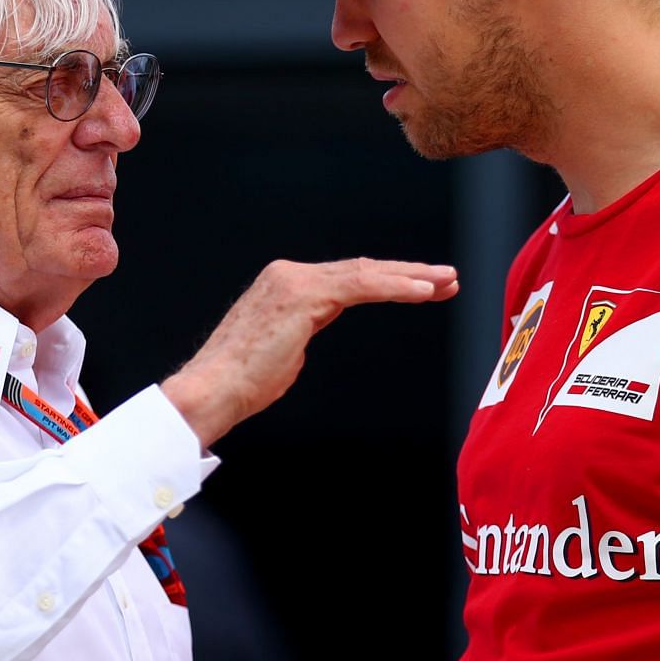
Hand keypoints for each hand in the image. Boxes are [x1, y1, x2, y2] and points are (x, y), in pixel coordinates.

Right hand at [162, 258, 457, 445]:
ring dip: (411, 278)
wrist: (212, 391)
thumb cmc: (242, 383)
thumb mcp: (282, 347)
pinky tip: (423, 292)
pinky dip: (395, 287)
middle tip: (447, 278)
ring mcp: (294, 281)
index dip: (390, 280)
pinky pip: (360, 286)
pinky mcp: (303, 295)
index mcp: (285, 284)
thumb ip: (303, 328)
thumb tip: (314, 327)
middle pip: (362, 269)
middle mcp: (289, 274)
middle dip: (409, 274)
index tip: (425, 288)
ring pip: (366, 273)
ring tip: (446, 282)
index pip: (349, 277)